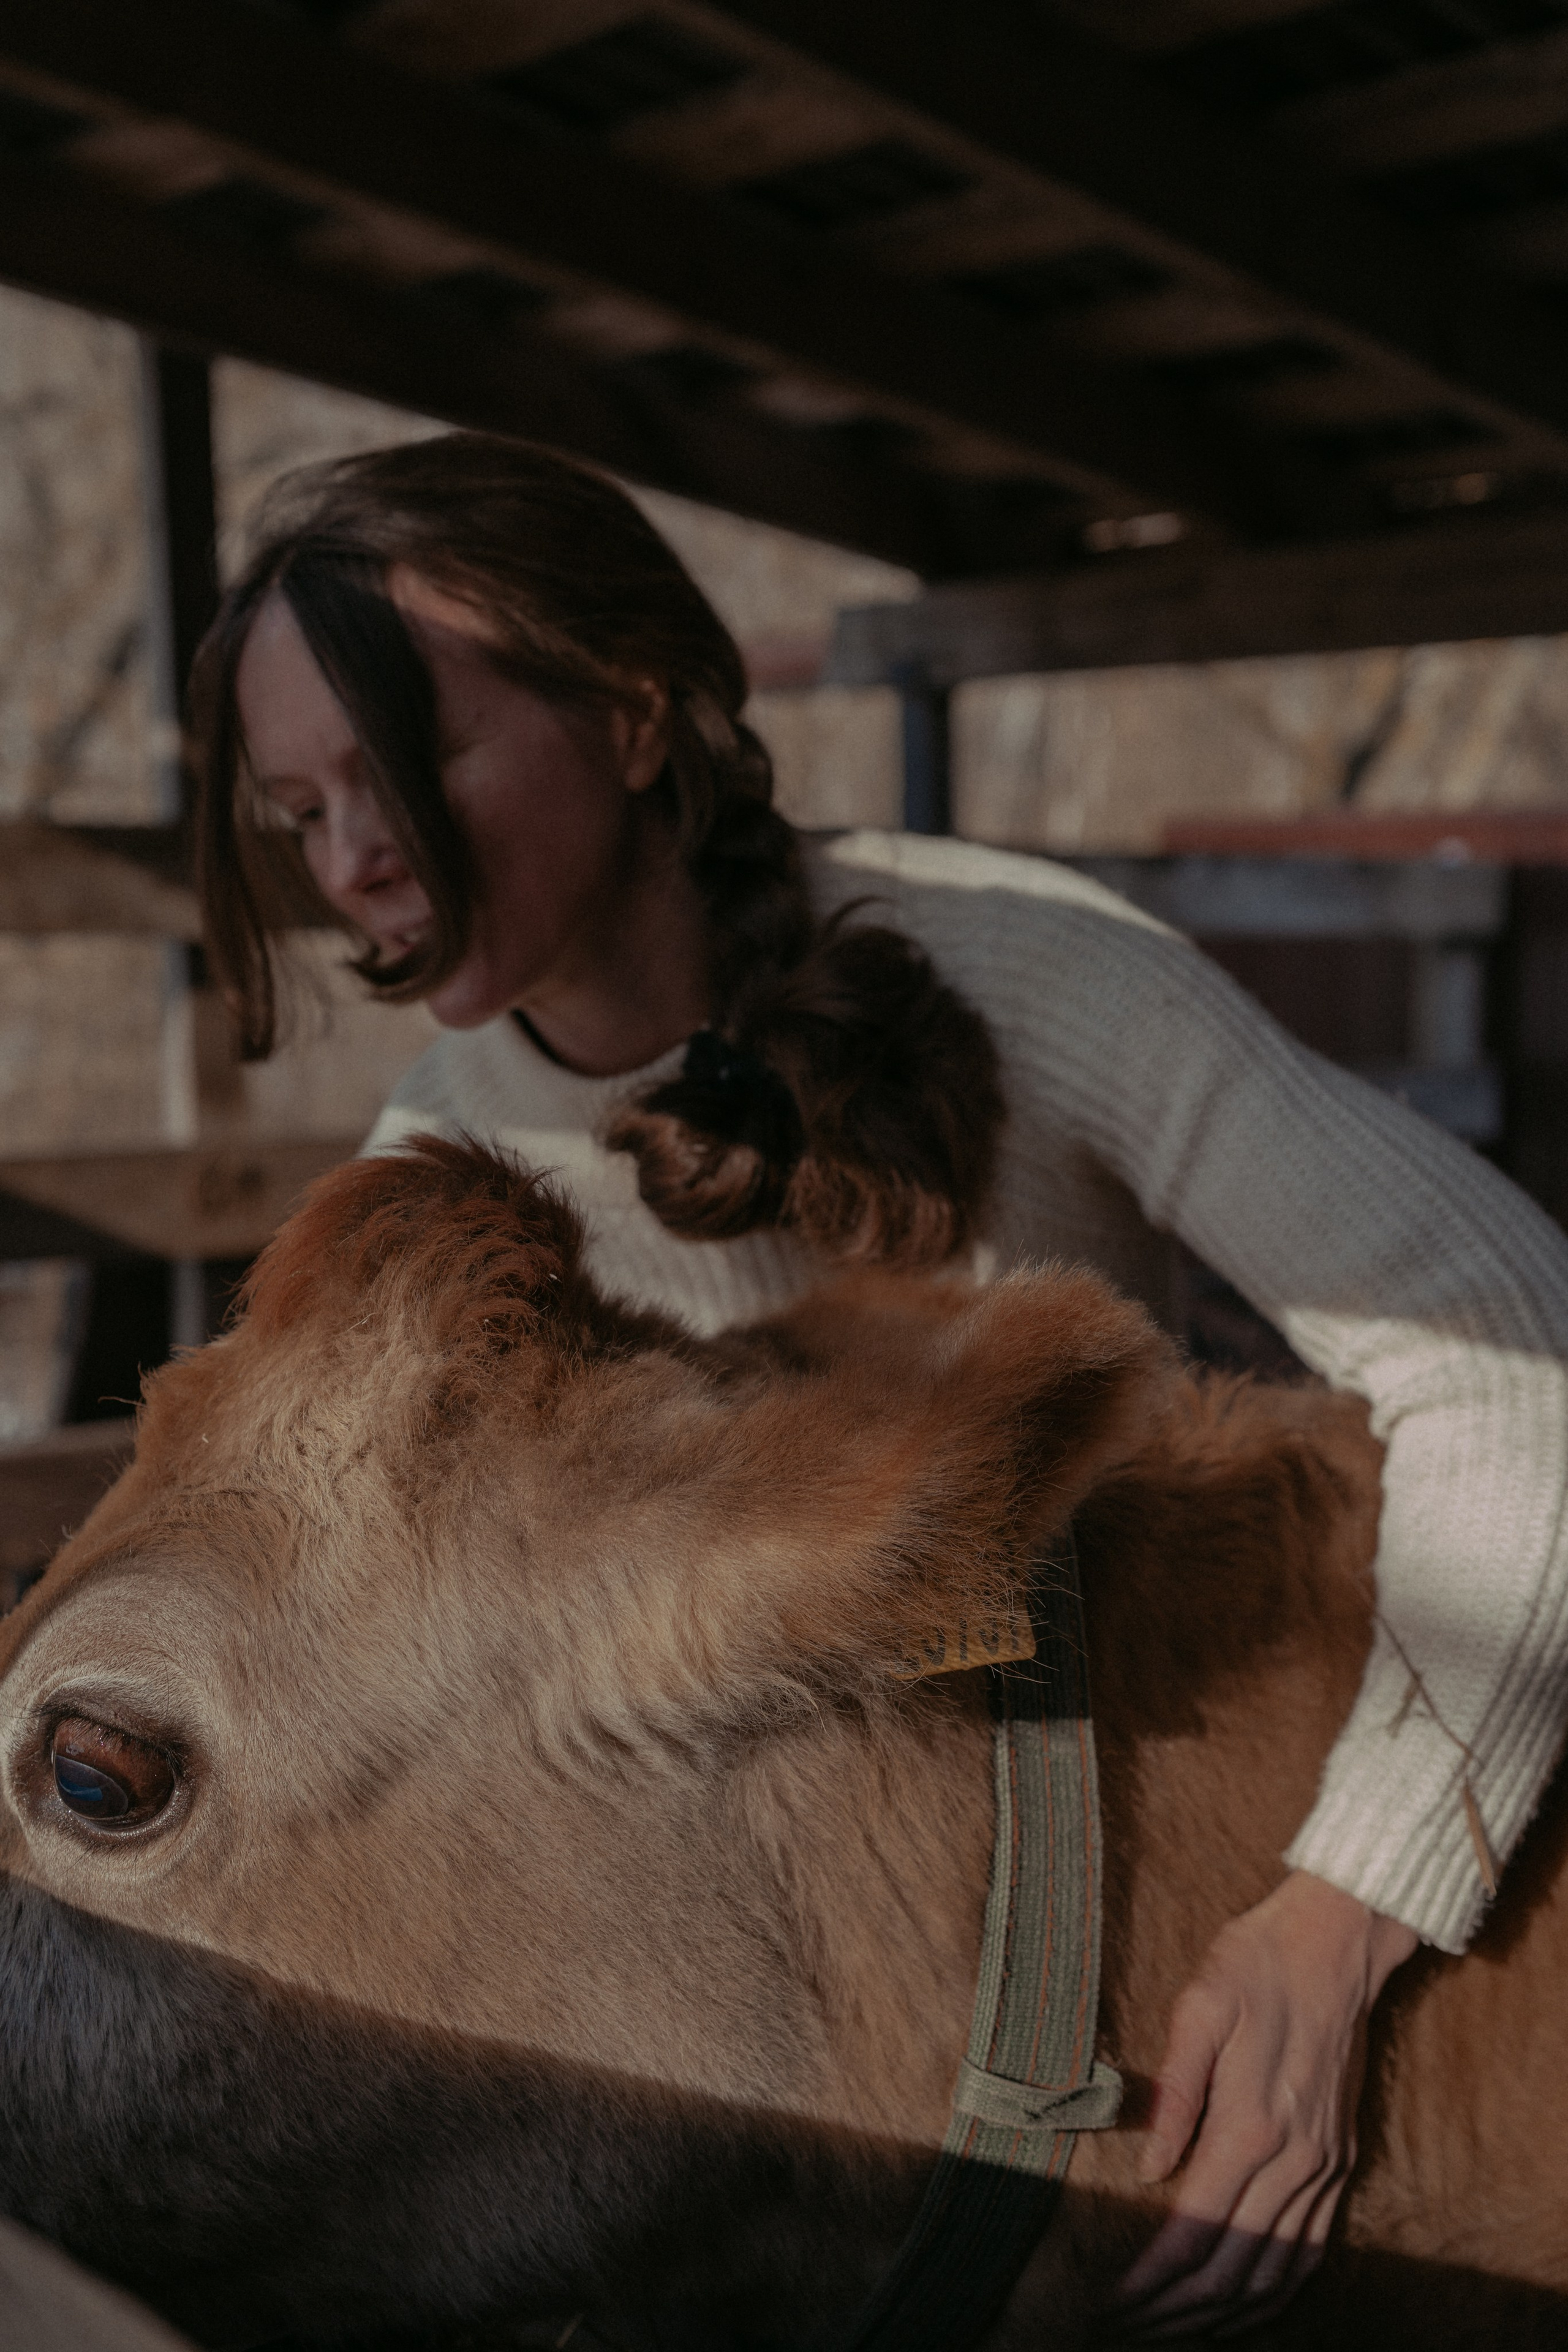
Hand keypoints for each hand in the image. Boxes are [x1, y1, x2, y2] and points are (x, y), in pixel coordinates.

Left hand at [1109, 1871, 1417, 2337]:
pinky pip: (1312, 2248)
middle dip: (1179, 2309)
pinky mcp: (1340, 2160)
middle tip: (1131, 2327)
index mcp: (1251, 2124)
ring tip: (1176, 2328)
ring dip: (1226, 2311)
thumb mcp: (1200, 2006)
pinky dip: (1277, 2288)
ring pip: (1276, 2270)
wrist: (1335, 1944)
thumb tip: (1148, 2170)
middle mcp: (1294, 2159)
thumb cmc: (1256, 1964)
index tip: (1115, 2302)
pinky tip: (1247, 2303)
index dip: (1153, 2277)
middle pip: (1234, 2265)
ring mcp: (1324, 2165)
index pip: (1196, 2228)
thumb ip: (1173, 2091)